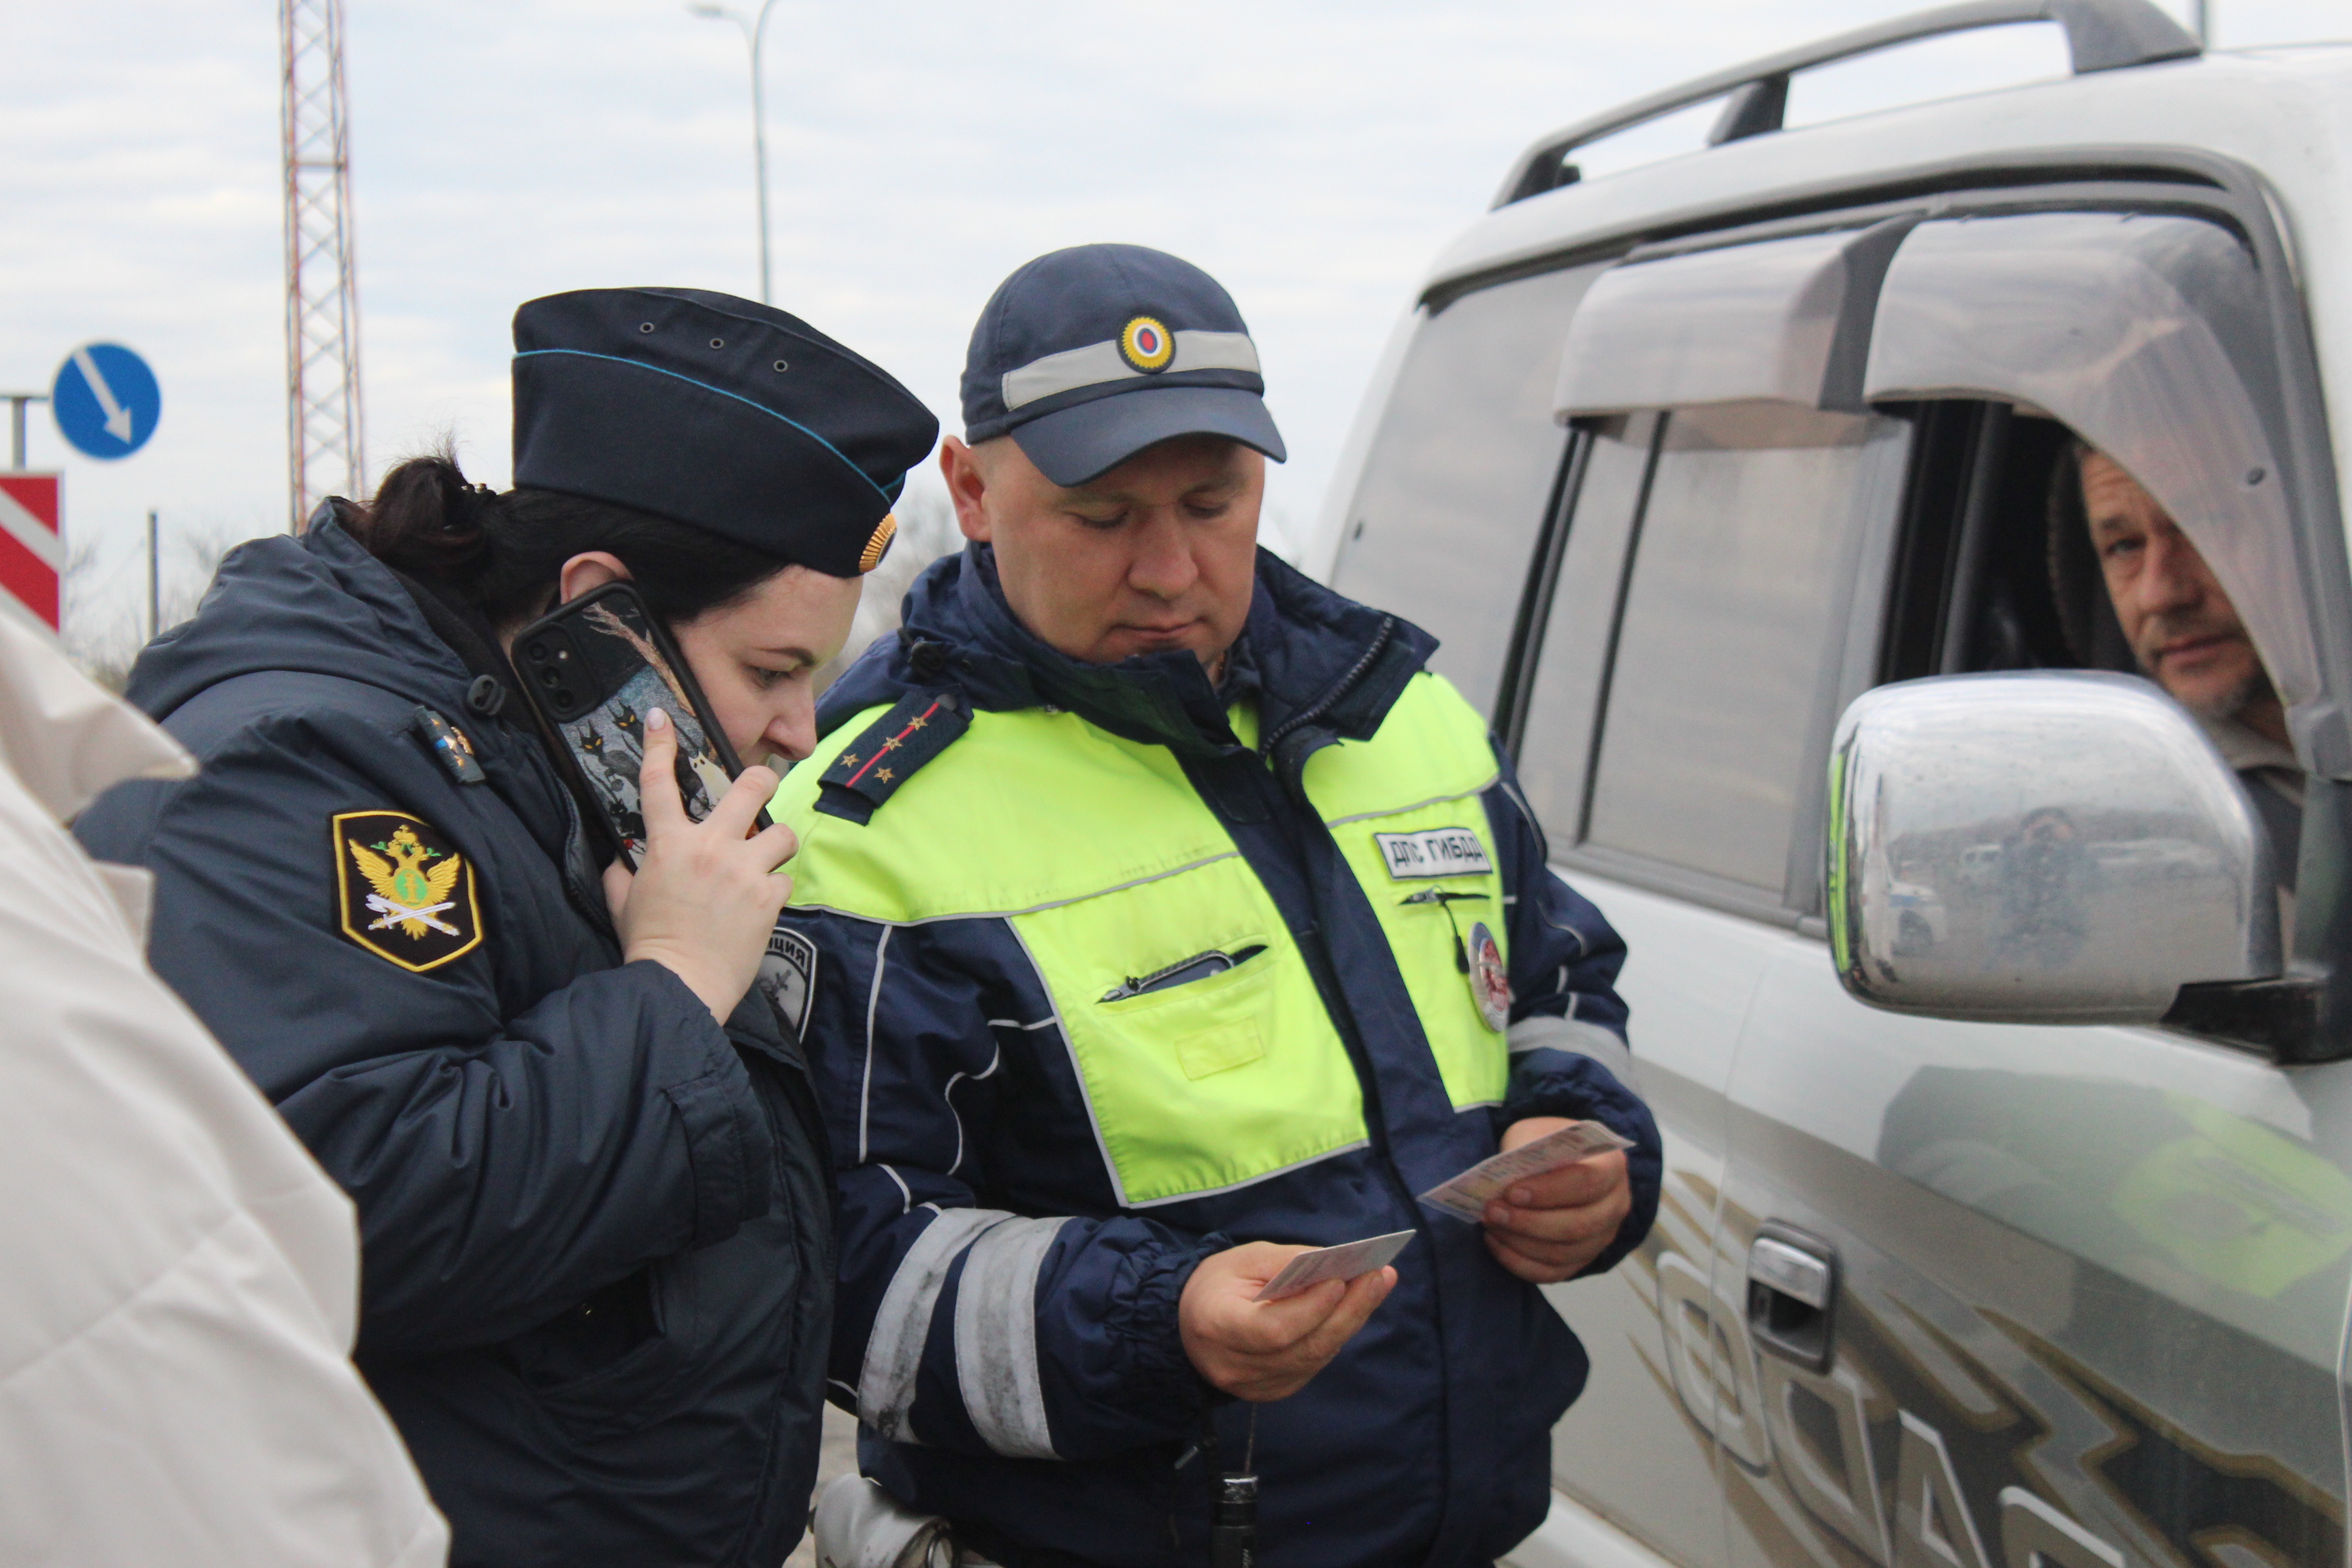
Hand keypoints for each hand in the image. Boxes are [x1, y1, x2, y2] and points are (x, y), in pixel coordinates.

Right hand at [602, 707, 796, 1021]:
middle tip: (763, 786)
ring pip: (782, 833)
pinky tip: (762, 904)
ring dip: (776, 845)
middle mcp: (709, 847)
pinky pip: (785, 879)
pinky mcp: (768, 897)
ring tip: (766, 860)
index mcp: (668, 845)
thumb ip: (622, 873)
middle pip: (751, 787)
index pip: (658, 783)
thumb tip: (621, 860)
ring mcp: (743, 870)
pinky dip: (775, 888)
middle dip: (763, 780)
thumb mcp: (623, 902)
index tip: (662, 718)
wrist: (678, 985)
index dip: (660, 745)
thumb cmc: (648, 945)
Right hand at [1178, 1242, 1395, 1402]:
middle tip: (1380, 1276)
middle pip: (1303, 1347)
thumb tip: (1335, 1264)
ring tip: (1377, 1284)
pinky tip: (1354, 1307)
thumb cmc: (1217, 1284)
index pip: (1271, 1330)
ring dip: (1351, 1319)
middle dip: (1347, 1310)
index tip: (1339, 1280)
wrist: (1189, 1324)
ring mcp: (1256, 1387)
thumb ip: (1287, 1263)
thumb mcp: (1243, 1259)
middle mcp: (1235, 1367)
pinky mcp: (1275, 1392)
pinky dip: (1336, 1334)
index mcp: (1216, 1327)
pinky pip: (1314, 1363)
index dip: (1309, 1309)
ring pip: (1315, 1357)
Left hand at [1480, 1116, 1632, 1284]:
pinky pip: (1553, 1273)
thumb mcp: (1535, 1135)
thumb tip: (1501, 1182)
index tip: (1512, 1192)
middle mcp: (1615, 1204)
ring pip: (1563, 1253)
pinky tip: (1495, 1243)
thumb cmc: (1544, 1146)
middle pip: (1578, 1225)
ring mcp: (1602, 1236)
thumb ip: (1525, 1153)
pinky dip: (1519, 1262)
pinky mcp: (1583, 1259)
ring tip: (1490, 1224)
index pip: (1588, 1181)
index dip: (1549, 1191)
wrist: (1556, 1161)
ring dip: (1520, 1242)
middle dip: (1529, 1222)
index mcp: (1611, 1164)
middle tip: (1493, 1211)